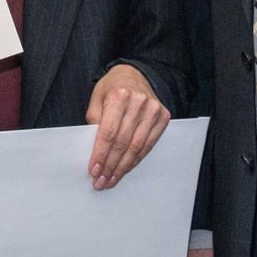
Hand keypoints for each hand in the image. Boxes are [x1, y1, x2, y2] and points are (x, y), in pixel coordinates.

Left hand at [84, 64, 170, 189]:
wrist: (133, 74)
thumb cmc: (111, 89)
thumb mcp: (96, 99)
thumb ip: (94, 122)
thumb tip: (94, 151)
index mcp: (118, 95)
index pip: (108, 132)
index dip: (101, 154)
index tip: (93, 171)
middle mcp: (138, 102)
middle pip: (123, 142)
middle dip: (110, 166)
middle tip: (101, 182)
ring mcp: (153, 109)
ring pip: (137, 146)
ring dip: (123, 167)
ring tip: (112, 180)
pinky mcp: (163, 116)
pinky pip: (149, 144)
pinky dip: (136, 159)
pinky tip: (126, 168)